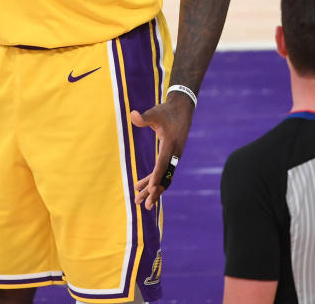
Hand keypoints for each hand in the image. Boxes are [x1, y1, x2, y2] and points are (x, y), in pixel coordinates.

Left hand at [130, 92, 194, 209]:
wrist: (182, 108)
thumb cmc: (166, 110)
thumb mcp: (154, 113)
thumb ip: (143, 117)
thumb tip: (132, 115)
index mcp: (170, 144)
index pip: (162, 163)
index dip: (156, 176)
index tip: (151, 189)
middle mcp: (174, 153)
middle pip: (164, 176)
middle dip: (154, 192)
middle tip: (145, 205)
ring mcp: (175, 156)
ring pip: (164, 177)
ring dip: (152, 190)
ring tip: (138, 200)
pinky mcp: (172, 156)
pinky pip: (163, 172)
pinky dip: (153, 179)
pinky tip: (141, 185)